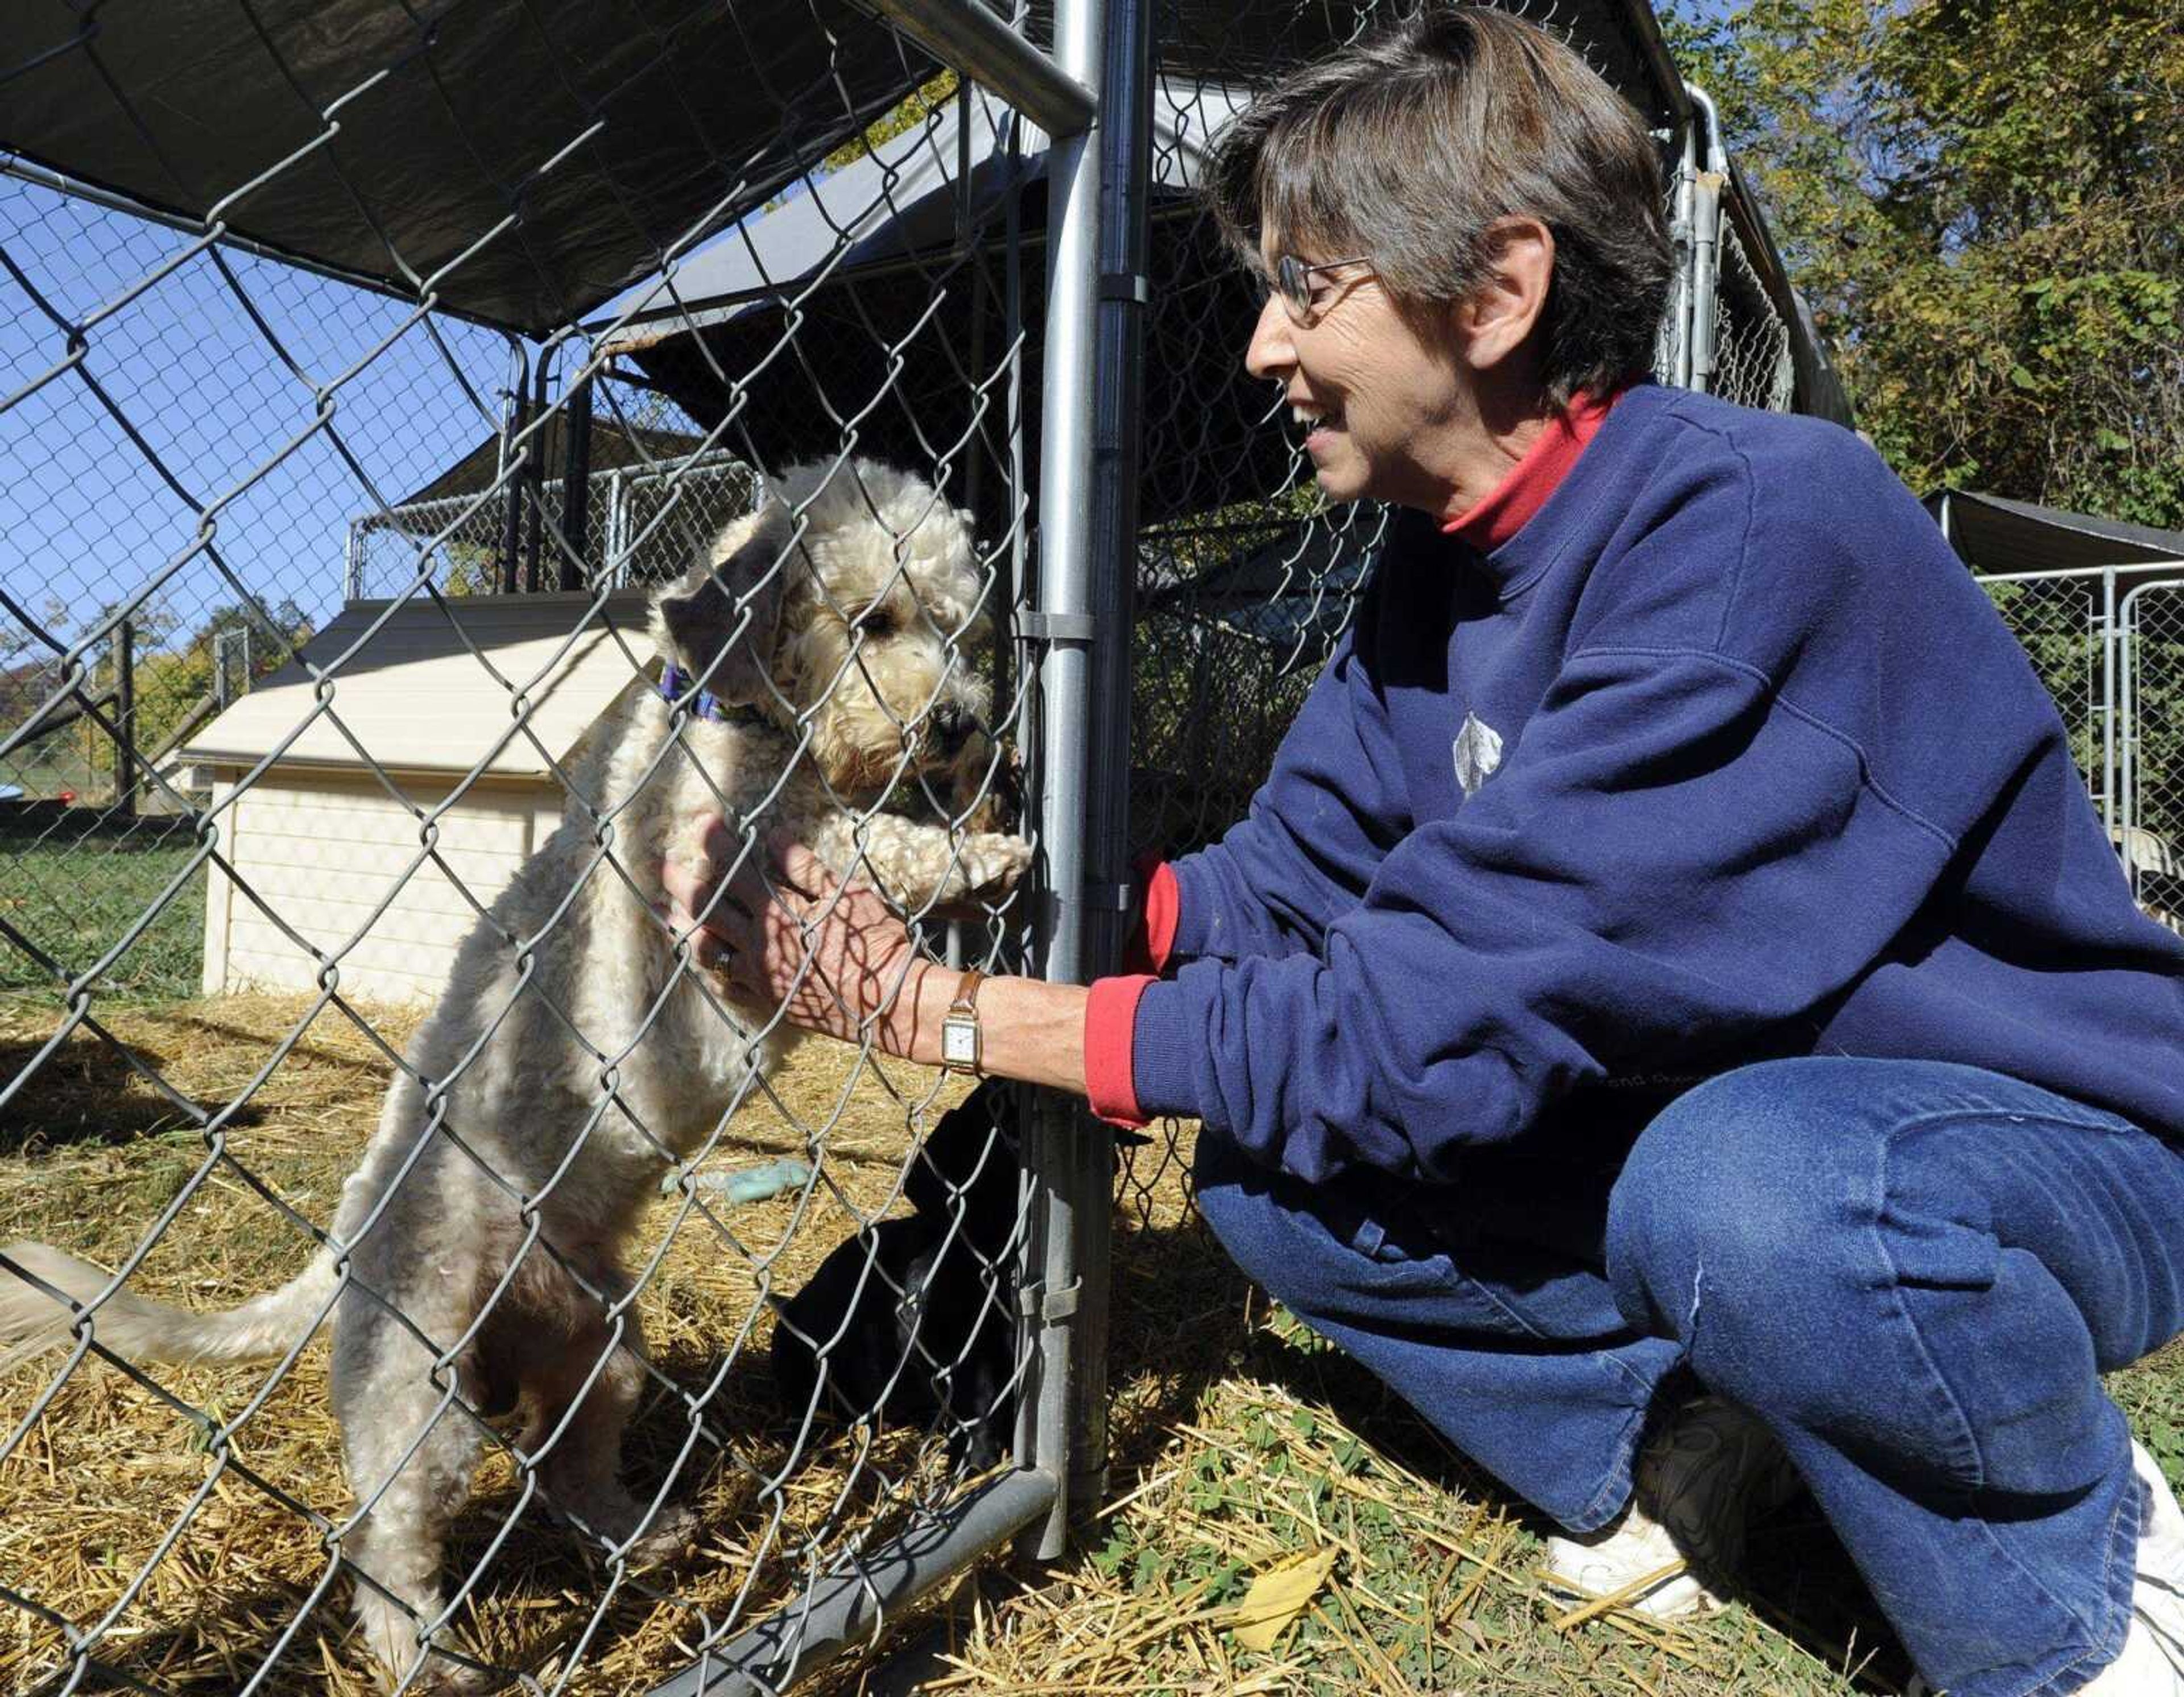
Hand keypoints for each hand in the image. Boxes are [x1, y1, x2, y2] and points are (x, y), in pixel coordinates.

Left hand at [660, 819, 947, 1058]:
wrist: (885, 1002)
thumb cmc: (873, 943)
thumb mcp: (846, 894)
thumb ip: (805, 867)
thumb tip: (772, 838)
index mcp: (776, 910)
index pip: (733, 867)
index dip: (715, 842)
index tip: (703, 822)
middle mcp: (758, 941)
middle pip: (706, 906)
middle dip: (682, 882)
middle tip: (666, 866)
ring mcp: (758, 972)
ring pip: (705, 947)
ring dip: (683, 926)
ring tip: (666, 914)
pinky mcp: (766, 996)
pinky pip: (726, 982)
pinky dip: (711, 966)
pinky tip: (705, 959)